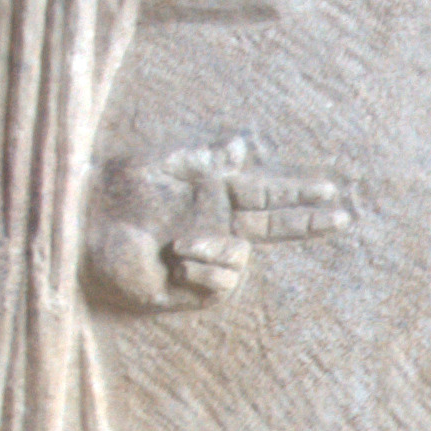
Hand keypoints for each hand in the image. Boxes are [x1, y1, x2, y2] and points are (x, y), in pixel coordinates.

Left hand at [81, 140, 354, 312]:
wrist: (86, 226)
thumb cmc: (117, 189)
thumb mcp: (163, 161)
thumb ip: (207, 156)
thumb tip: (246, 143)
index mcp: (212, 193)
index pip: (267, 192)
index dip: (299, 190)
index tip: (332, 187)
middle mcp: (216, 225)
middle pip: (274, 225)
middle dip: (307, 220)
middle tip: (343, 216)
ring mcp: (207, 257)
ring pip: (242, 258)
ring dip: (214, 250)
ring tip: (175, 247)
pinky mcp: (193, 287)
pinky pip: (222, 281)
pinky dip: (203, 270)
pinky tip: (175, 262)